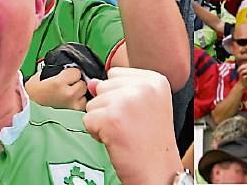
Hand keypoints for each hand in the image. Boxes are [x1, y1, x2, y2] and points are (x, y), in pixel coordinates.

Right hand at [25, 67, 87, 110]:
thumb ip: (54, 71)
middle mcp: (68, 94)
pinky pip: (82, 107)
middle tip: (66, 86)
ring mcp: (72, 107)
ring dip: (79, 95)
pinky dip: (78, 105)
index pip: (76, 72)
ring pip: (84, 95)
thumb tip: (64, 68)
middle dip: (76, 83)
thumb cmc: (30, 97)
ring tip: (68, 96)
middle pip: (82, 83)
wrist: (24, 116)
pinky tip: (69, 104)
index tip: (65, 75)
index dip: (71, 73)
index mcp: (58, 83)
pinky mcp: (74, 116)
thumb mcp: (38, 77)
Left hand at [84, 68, 181, 184]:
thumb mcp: (143, 107)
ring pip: (93, 102)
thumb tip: (92, 82)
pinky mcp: (112, 118)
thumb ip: (118, 89)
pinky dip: (96, 133)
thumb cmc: (152, 144)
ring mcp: (127, 100)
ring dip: (102, 120)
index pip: (116, 73)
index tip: (135, 113)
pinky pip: (88, 119)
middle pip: (103, 86)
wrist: (159, 173)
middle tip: (129, 125)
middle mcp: (143, 86)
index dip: (118, 95)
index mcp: (155, 80)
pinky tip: (115, 140)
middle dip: (109, 107)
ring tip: (123, 133)